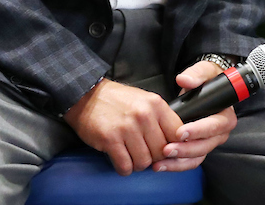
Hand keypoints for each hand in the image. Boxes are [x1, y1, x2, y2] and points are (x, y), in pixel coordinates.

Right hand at [63, 78, 182, 174]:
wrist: (86, 96)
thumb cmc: (118, 101)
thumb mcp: (145, 101)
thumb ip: (161, 119)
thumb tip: (177, 142)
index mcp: (156, 105)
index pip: (178, 134)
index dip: (174, 146)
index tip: (166, 150)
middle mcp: (144, 115)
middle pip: (161, 152)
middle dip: (153, 158)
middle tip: (143, 152)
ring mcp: (127, 128)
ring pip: (144, 162)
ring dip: (137, 164)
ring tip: (130, 154)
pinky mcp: (110, 139)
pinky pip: (125, 166)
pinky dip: (123, 168)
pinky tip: (120, 158)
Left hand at [154, 60, 236, 171]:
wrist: (203, 88)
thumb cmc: (206, 80)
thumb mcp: (204, 71)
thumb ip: (196, 74)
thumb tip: (185, 80)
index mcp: (225, 115)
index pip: (215, 126)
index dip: (198, 130)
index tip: (180, 132)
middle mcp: (220, 133)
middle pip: (205, 146)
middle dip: (185, 149)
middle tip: (167, 149)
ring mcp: (209, 143)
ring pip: (196, 157)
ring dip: (178, 161)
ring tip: (160, 160)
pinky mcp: (197, 149)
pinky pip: (189, 161)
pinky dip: (175, 165)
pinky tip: (160, 165)